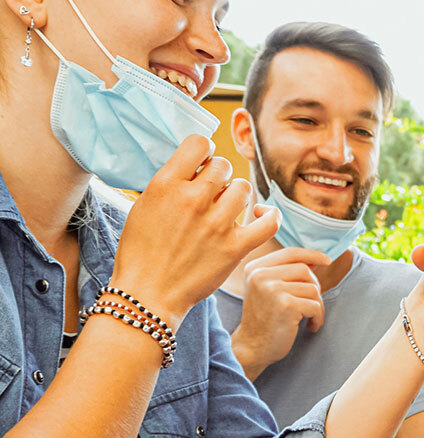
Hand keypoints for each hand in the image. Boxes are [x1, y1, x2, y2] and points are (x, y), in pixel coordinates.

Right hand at [111, 135, 279, 327]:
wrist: (147, 294)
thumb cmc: (141, 252)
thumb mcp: (143, 206)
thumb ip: (172, 183)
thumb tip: (198, 165)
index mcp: (165, 185)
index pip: (199, 143)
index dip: (204, 151)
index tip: (202, 165)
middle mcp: (193, 199)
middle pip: (223, 165)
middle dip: (218, 177)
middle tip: (210, 196)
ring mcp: (217, 223)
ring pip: (244, 188)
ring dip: (237, 197)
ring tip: (225, 211)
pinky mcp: (236, 246)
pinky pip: (269, 220)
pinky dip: (269, 216)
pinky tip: (260, 216)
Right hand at [232, 247, 332, 378]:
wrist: (252, 347)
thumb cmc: (264, 318)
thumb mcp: (267, 289)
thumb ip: (286, 272)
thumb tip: (317, 260)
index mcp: (255, 268)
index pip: (290, 252)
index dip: (311, 255)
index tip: (327, 260)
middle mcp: (261, 275)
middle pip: (305, 270)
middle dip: (313, 288)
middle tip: (309, 305)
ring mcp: (273, 289)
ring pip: (313, 289)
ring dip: (316, 306)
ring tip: (307, 318)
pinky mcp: (286, 305)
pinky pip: (315, 306)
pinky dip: (317, 318)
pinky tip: (309, 326)